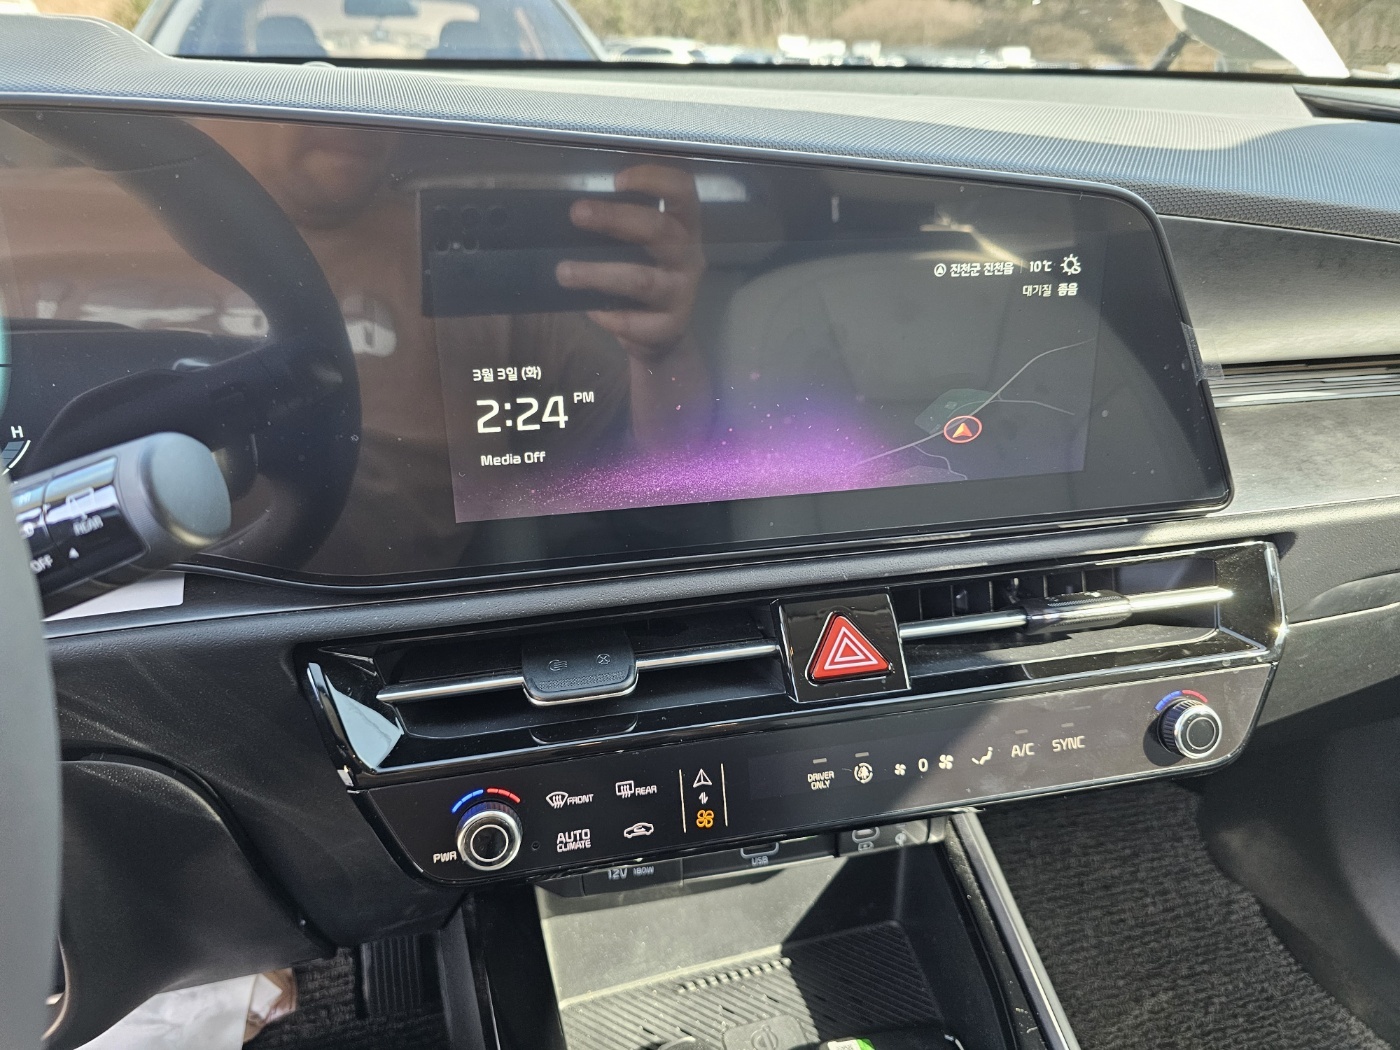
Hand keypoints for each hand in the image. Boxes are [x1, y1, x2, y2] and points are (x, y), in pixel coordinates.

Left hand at [555, 164, 704, 358]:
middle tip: (577, 214)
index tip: (616, 180)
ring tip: (563, 272)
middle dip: (615, 219)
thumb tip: (575, 210)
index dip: (654, 179)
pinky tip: (591, 310)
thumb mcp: (641, 245)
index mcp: (684, 226)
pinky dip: (609, 316)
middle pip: (658, 230)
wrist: (663, 334)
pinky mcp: (671, 325)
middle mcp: (689, 256)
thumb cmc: (644, 275)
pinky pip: (635, 321)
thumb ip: (621, 227)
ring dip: (599, 274)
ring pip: (641, 280)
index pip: (682, 191)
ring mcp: (683, 292)